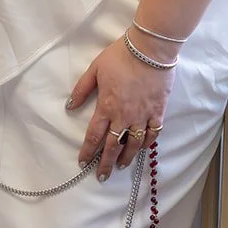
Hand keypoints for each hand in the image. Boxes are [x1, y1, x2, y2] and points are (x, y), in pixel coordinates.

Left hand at [67, 38, 172, 181]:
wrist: (150, 50)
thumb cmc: (120, 56)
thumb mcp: (94, 69)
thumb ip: (81, 89)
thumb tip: (69, 106)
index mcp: (106, 106)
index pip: (94, 135)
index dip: (88, 151)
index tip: (83, 162)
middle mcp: (124, 116)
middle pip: (113, 146)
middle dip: (105, 163)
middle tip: (101, 176)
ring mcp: (143, 115)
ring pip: (134, 144)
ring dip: (126, 157)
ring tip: (120, 165)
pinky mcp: (158, 111)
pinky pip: (153, 133)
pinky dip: (147, 143)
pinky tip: (142, 148)